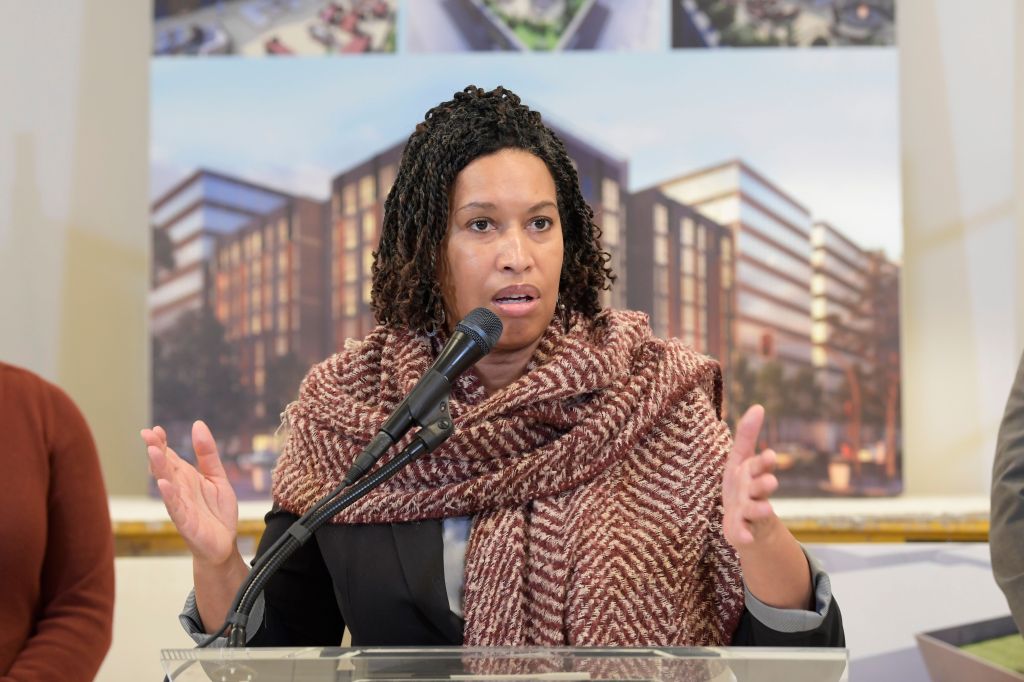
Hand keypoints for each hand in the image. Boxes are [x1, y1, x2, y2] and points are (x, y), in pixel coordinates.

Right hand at [141, 421, 238, 566]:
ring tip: (153, 452)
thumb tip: (198, 424)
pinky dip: (169, 496)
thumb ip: (208, 454)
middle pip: (165, 467)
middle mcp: (180, 489)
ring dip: (159, 469)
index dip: (162, 443)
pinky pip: (175, 507)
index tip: (155, 429)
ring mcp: (180, 505)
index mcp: (187, 477)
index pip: (170, 457)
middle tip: (147, 435)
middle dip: (157, 450)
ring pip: (167, 484)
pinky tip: (163, 485)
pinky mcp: (186, 522)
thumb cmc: (217, 512)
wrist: (224, 544)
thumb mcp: (218, 477)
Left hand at [722, 405, 780, 549]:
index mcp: (753, 474)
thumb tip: (759, 406)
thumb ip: (747, 436)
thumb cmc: (742, 484)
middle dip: (764, 484)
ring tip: (765, 509)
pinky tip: (743, 539)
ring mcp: (749, 512)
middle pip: (760, 487)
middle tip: (770, 481)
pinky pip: (743, 534)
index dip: (764, 462)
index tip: (771, 455)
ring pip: (755, 510)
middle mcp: (754, 492)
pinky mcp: (741, 529)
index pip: (760, 465)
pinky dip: (744, 536)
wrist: (743, 521)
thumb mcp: (741, 459)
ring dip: (760, 509)